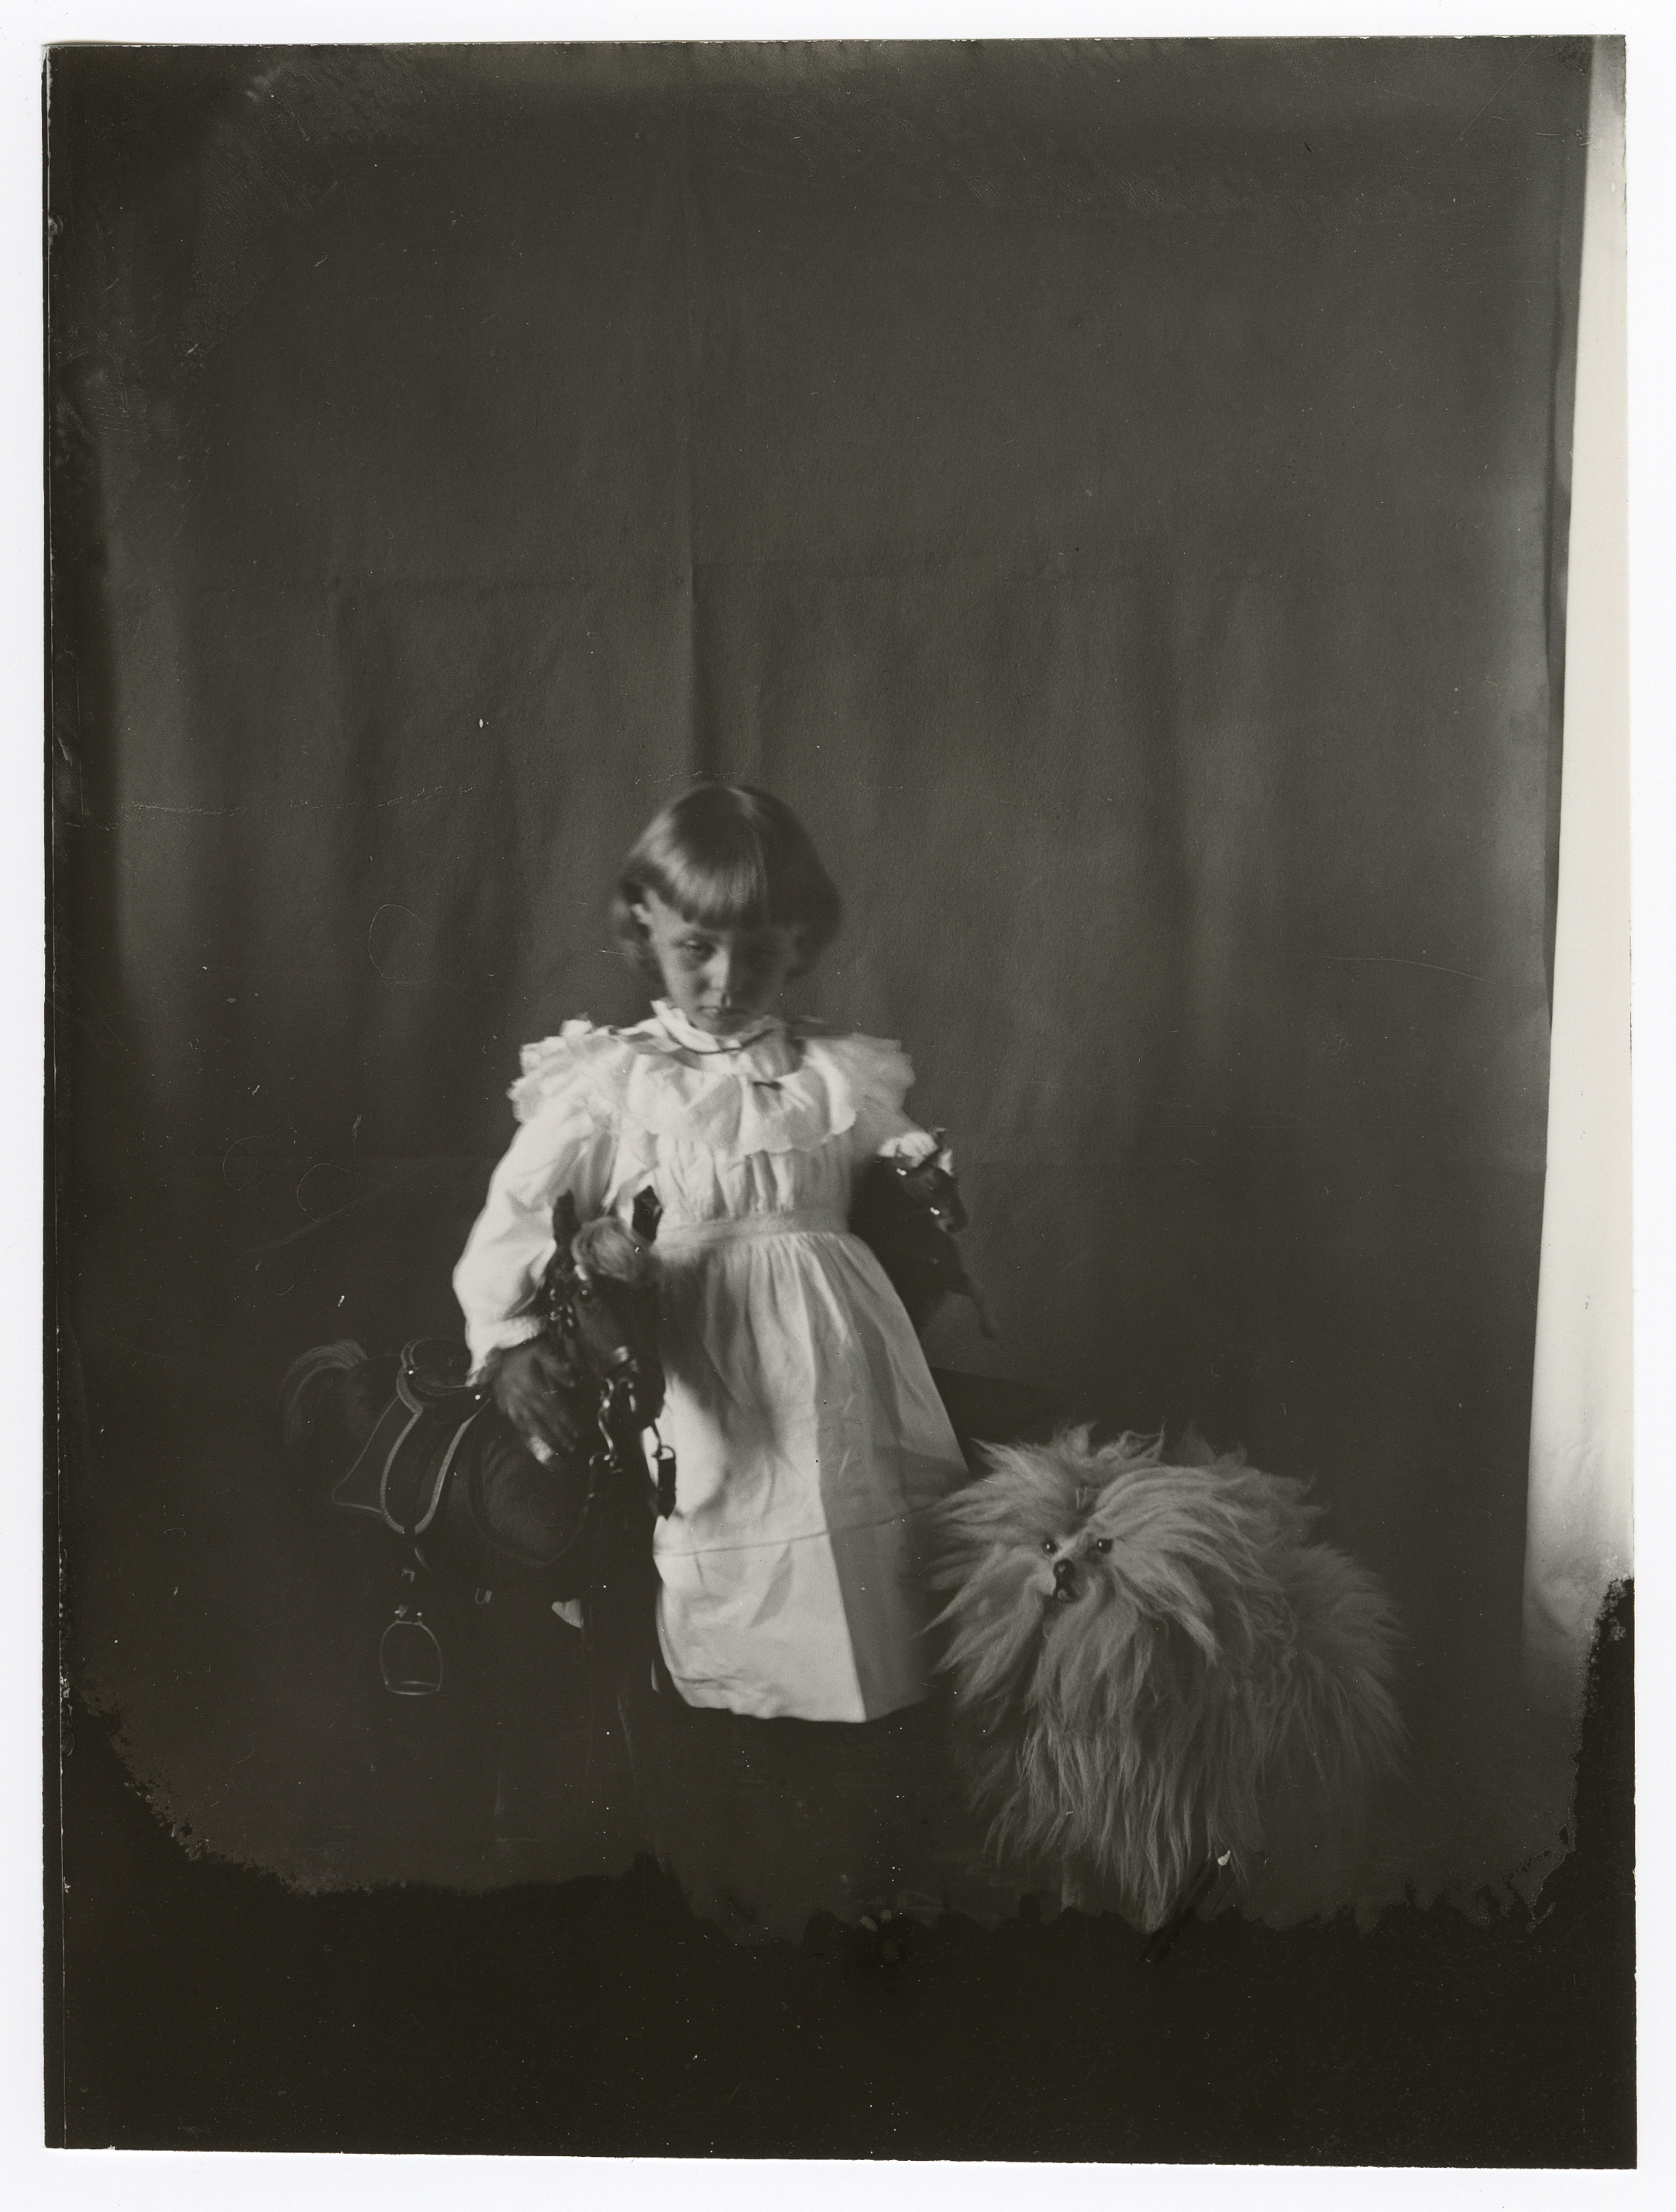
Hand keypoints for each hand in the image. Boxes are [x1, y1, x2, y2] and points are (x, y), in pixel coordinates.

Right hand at [487, 1337, 587, 1459]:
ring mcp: (512, 1403)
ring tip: (560, 1449)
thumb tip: (574, 1383)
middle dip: (561, 1434)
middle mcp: (522, 1397)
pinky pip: (517, 1424)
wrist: (502, 1346)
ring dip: (547, 1438)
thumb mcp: (544, 1350)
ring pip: (532, 1425)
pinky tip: (537, 1442)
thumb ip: (559, 1366)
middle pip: (545, 1420)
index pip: (555, 1407)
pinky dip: (528, 1434)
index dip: (568, 1420)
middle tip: (574, 1446)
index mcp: (533, 1384)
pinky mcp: (505, 1405)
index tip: (580, 1431)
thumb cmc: (527, 1349)